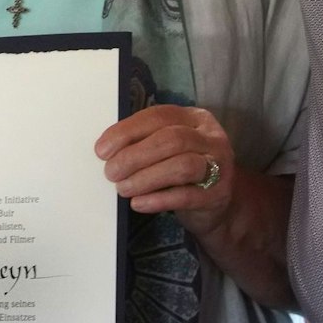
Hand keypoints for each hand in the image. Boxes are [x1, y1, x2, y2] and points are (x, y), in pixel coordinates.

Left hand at [95, 104, 236, 235]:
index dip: (128, 131)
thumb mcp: (169, 150)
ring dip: (145, 178)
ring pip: (181, 166)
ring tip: (123, 189)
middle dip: (134, 156)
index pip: (159, 116)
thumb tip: (107, 151)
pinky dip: (158, 200)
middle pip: (171, 140)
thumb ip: (145, 143)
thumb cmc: (185, 172)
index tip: (102, 150)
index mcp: (195, 118)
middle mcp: (211, 138)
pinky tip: (138, 203)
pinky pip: (186, 196)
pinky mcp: (218, 195)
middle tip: (110, 172)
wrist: (220, 205)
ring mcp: (220, 166)